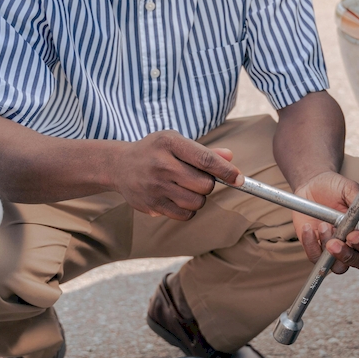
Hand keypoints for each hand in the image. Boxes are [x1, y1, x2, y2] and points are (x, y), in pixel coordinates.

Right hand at [110, 131, 240, 219]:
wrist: (119, 166)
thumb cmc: (155, 151)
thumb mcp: (176, 142)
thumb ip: (204, 151)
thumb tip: (230, 157)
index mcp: (170, 142)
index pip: (205, 159)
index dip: (226, 171)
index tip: (239, 179)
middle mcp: (161, 164)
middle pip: (204, 184)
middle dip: (209, 184)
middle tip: (198, 178)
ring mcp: (155, 186)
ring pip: (197, 202)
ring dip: (199, 197)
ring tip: (186, 187)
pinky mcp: (151, 205)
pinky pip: (184, 215)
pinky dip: (189, 210)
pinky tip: (179, 197)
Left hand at [293, 171, 358, 273]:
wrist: (309, 184)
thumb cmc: (333, 186)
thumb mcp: (348, 189)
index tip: (353, 235)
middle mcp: (351, 242)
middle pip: (358, 261)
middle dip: (347, 254)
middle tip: (335, 242)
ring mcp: (334, 248)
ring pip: (338, 266)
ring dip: (329, 251)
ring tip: (322, 226)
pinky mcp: (316, 249)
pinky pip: (316, 258)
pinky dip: (311, 245)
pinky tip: (308, 228)